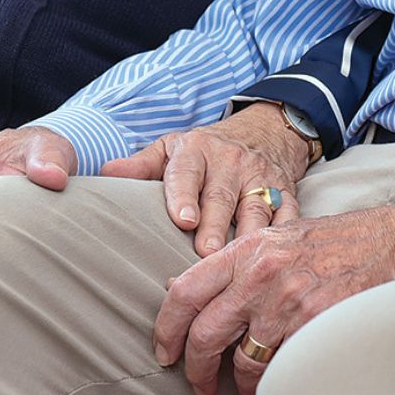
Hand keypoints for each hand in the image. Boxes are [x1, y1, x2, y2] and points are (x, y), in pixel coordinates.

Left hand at [100, 103, 309, 252]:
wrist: (265, 131)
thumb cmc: (207, 150)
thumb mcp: (173, 148)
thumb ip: (141, 165)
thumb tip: (105, 172)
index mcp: (198, 150)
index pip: (188, 171)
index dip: (184, 194)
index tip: (183, 219)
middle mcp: (231, 162)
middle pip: (222, 196)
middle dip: (215, 225)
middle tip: (205, 252)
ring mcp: (262, 178)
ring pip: (256, 209)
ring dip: (247, 236)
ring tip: (238, 264)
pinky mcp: (286, 193)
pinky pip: (288, 215)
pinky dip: (283, 235)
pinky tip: (275, 258)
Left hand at [154, 200, 394, 394]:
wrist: (394, 240)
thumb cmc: (337, 241)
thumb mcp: (279, 237)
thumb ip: (236, 263)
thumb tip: (182, 289)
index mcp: (247, 247)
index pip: (185, 290)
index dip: (166, 328)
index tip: (165, 351)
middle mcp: (261, 273)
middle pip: (205, 334)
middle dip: (195, 369)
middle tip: (197, 385)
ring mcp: (288, 302)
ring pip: (242, 361)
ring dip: (239, 385)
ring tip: (245, 390)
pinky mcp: (315, 326)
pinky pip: (279, 369)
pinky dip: (273, 383)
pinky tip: (278, 383)